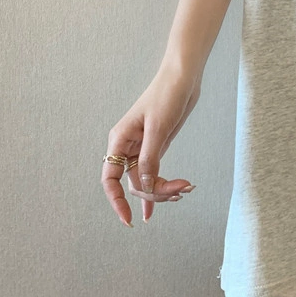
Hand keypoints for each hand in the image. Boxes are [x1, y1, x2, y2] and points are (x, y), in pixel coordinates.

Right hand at [102, 68, 200, 225]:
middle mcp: (127, 146)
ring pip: (146, 180)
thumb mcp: (158, 128)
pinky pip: (155, 172)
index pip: (109, 179)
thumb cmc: (167, 95)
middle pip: (133, 183)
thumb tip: (143, 187)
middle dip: (155, 192)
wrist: (184, 77)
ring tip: (185, 188)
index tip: (128, 219)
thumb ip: (149, 159)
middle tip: (181, 191)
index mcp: (120, 140)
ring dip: (163, 189)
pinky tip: (173, 196)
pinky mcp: (157, 146)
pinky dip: (165, 184)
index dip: (116, 201)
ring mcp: (142, 147)